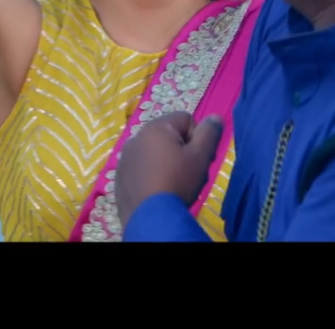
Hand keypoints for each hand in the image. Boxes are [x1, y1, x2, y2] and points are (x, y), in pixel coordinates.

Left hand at [116, 112, 223, 228]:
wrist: (150, 216)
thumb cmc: (178, 181)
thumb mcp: (201, 156)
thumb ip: (210, 132)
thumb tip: (215, 117)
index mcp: (156, 127)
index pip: (185, 119)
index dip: (196, 137)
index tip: (196, 157)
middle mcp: (136, 137)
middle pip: (168, 135)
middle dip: (180, 149)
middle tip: (187, 171)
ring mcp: (125, 157)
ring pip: (153, 151)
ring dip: (164, 161)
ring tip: (171, 182)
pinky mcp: (120, 175)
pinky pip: (140, 167)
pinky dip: (150, 173)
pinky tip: (156, 189)